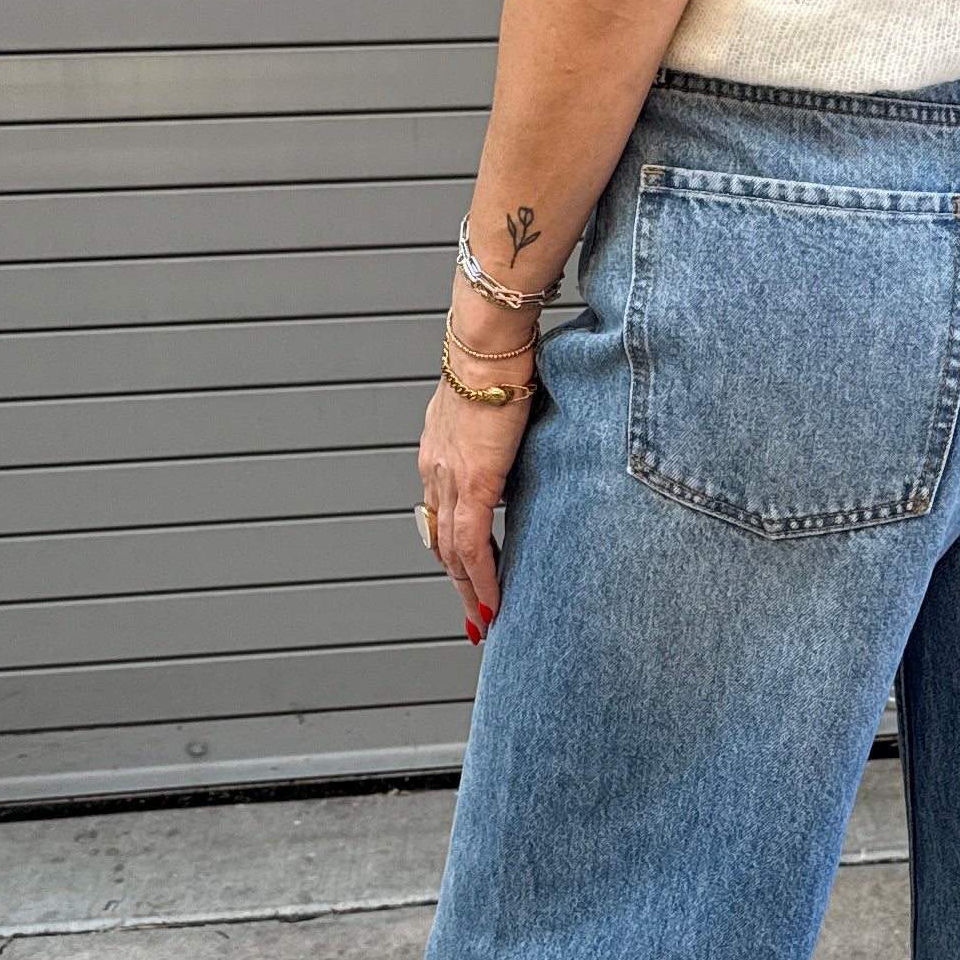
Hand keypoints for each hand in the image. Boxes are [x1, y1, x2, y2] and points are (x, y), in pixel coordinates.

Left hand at [417, 359, 529, 640]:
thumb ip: (504, 426)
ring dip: (469, 589)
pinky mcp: (473, 482)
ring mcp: (450, 478)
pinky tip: (492, 601)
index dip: (454, 548)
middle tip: (475, 613)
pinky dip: (481, 579)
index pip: (442, 512)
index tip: (468, 572)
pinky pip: (473, 545)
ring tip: (485, 618)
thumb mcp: (499, 399)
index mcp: (439, 449)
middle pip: (442, 540)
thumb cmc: (500, 355)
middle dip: (459, 581)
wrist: (488, 341)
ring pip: (453, 552)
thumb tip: (524, 433)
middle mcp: (435, 469)